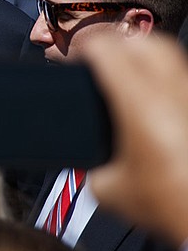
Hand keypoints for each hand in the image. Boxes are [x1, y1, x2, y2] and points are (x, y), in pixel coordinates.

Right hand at [85, 34, 187, 247]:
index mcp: (140, 106)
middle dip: (116, 45)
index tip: (74, 60)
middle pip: (142, 42)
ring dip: (143, 57)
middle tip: (99, 62)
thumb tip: (89, 151)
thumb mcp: (108, 190)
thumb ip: (92, 161)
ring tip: (126, 76)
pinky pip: (183, 78)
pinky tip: (154, 100)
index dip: (84, 49)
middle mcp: (173, 92)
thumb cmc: (169, 207)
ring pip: (170, 55)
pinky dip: (164, 79)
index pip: (108, 50)